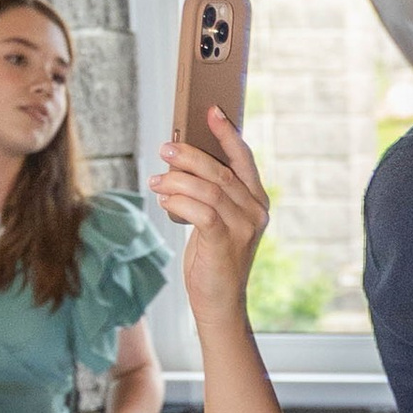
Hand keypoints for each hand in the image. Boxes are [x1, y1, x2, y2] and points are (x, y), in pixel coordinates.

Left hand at [151, 108, 268, 323]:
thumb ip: (210, 193)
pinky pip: (200, 211)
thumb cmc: (213, 258)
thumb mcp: (215, 220)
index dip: (227, 133)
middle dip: (190, 155)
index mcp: (257, 201)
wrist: (219, 302)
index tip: (210, 110)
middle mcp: (256, 212)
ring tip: (155, 179)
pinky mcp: (225, 243)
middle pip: (221, 171)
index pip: (243, 159)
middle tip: (165, 148)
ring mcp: (244, 228)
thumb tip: (181, 160)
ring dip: (177, 179)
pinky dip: (178, 200)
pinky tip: (163, 199)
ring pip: (208, 189)